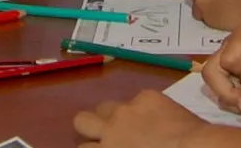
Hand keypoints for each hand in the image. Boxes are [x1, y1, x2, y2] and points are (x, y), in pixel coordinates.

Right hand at [72, 90, 206, 146]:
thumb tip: (114, 147)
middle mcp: (110, 129)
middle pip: (81, 120)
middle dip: (90, 127)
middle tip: (107, 135)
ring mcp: (127, 109)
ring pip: (105, 106)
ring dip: (114, 116)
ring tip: (130, 124)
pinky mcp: (147, 96)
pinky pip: (138, 99)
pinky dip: (144, 108)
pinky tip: (159, 117)